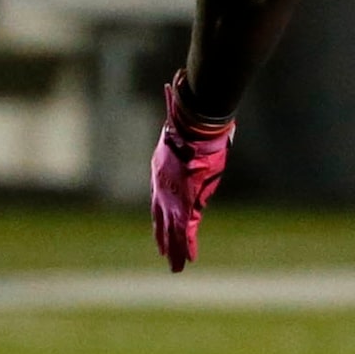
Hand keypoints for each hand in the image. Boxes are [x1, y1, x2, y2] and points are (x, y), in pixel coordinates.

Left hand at [150, 74, 234, 271]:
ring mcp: (173, 196)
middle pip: (163, 218)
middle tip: (164, 255)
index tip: (161, 226)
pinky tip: (185, 262)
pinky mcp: (186, 203)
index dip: (161, 214)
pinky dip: (185, 248)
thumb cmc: (191, 120)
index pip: (160, 198)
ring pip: (172, 230)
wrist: (194, 127)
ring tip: (176, 269)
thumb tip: (178, 83)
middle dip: (164, 238)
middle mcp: (163, 187)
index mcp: (162, 170)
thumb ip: (178, 111)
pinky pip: (185, 231)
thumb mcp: (182, 119)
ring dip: (174, 251)